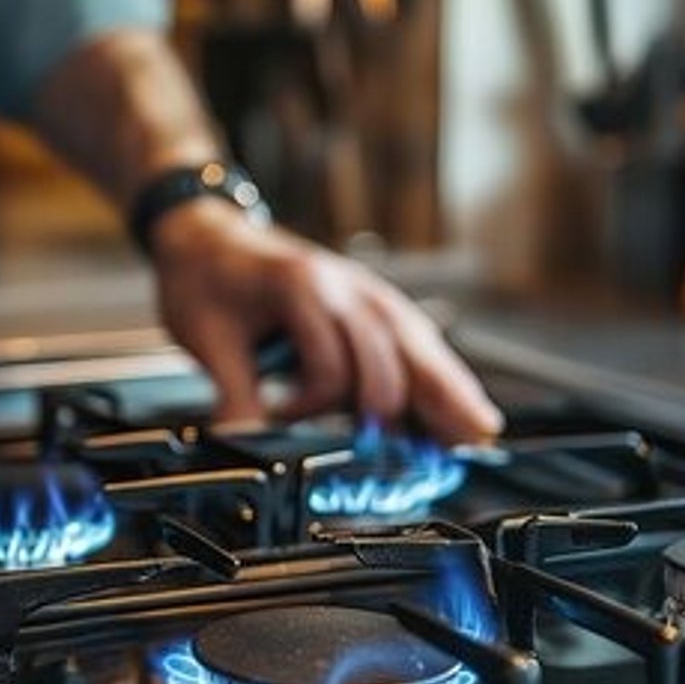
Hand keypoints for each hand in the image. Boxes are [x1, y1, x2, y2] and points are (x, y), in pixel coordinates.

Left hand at [151, 200, 503, 441]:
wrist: (205, 234)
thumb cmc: (208, 278)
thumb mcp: (207, 338)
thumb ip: (232, 395)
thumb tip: (243, 447)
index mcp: (302, 288)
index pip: (330, 364)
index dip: (311, 404)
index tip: (284, 416)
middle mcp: (345, 286)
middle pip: (397, 350)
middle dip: (421, 403)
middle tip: (447, 449)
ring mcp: (366, 291)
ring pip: (418, 344)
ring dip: (448, 389)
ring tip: (478, 431)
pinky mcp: (373, 301)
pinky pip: (416, 337)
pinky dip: (440, 372)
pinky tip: (462, 401)